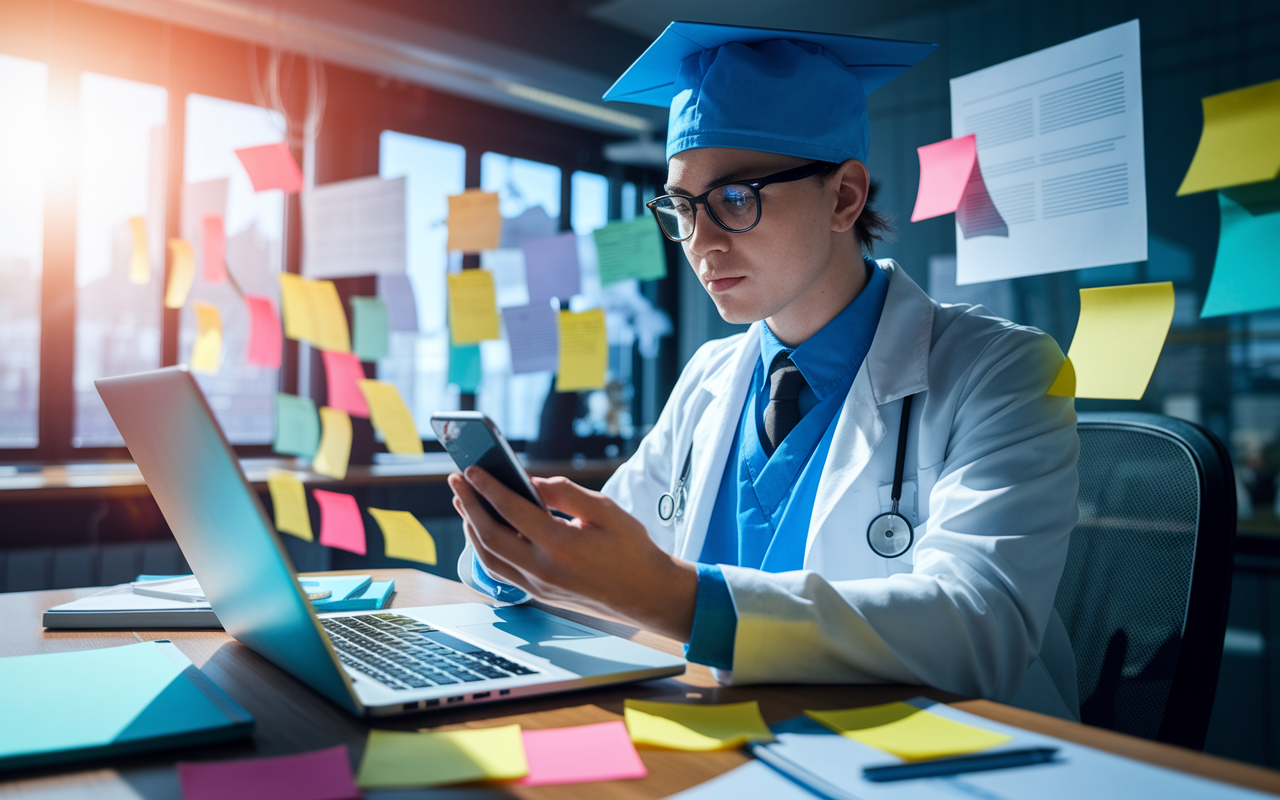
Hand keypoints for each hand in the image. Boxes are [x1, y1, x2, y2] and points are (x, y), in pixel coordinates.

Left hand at [448, 467, 697, 641]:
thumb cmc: (631, 549)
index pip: (512, 510)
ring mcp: (538, 586)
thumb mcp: (605, 510)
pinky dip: (486, 547)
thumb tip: (529, 482)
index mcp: (561, 545)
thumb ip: (564, 492)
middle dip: (468, 505)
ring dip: (472, 527)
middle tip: (455, 480)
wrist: (647, 594)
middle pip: (490, 535)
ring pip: (489, 557)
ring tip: (464, 502)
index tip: (471, 469)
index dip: (487, 486)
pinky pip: (501, 570)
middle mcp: (543, 570)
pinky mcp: (539, 594)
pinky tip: (484, 529)